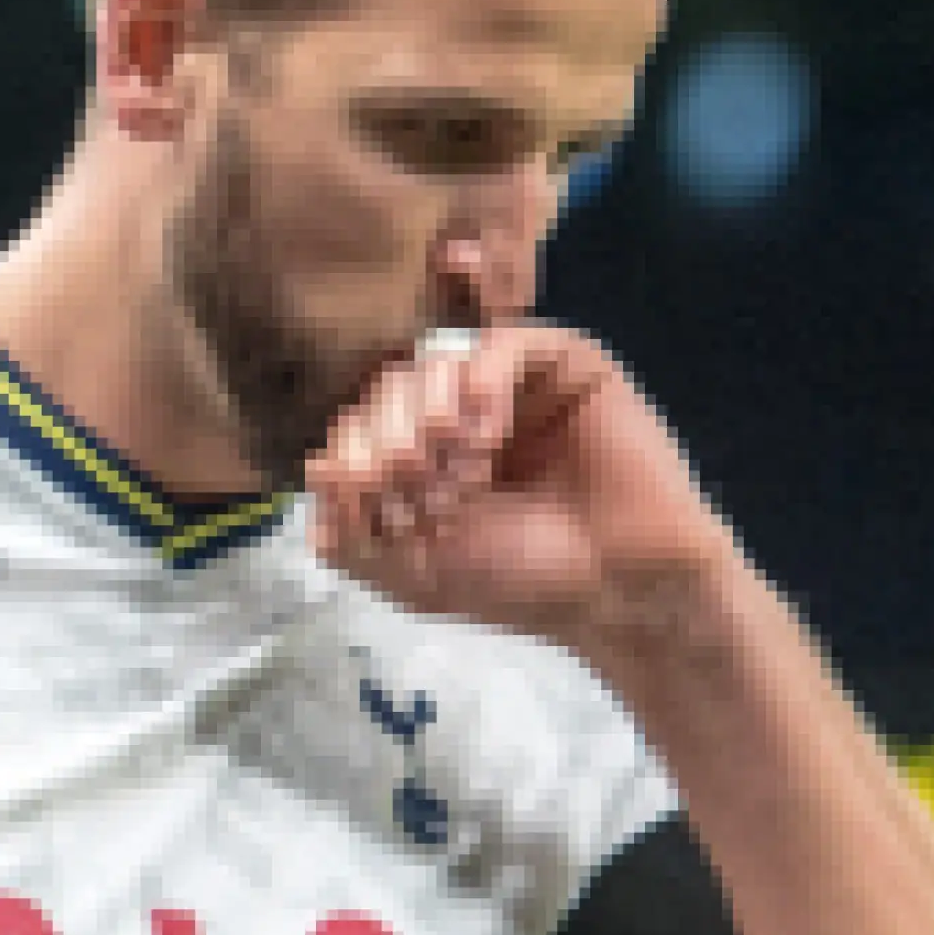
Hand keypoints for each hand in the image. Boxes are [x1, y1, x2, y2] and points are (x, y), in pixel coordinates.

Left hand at [304, 326, 742, 663]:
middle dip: (390, 447)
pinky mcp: (562, 361)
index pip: (354, 427)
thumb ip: (350, 535)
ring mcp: (509, 380)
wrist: (620, 590)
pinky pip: (501, 344)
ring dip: (430, 423)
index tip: (390, 521)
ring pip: (433, 362)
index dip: (355, 466)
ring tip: (462, 479)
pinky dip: (480, 388)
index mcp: (419, 453)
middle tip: (424, 500)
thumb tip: (313, 470)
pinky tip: (487, 438)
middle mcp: (458, 408)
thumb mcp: (414, 575)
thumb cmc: (524, 582)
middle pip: (385, 389)